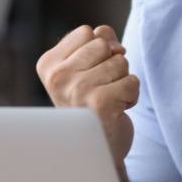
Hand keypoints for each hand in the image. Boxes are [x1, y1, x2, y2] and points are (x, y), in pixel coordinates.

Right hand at [36, 24, 138, 163]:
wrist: (96, 150)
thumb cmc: (92, 104)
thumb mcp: (87, 67)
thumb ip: (98, 42)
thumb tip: (114, 44)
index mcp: (49, 65)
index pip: (87, 32)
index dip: (98, 50)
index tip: (90, 75)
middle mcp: (57, 77)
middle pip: (104, 44)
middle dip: (112, 64)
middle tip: (100, 89)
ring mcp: (77, 90)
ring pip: (120, 62)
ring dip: (122, 81)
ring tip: (107, 100)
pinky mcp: (99, 104)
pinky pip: (132, 81)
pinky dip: (131, 95)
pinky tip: (116, 110)